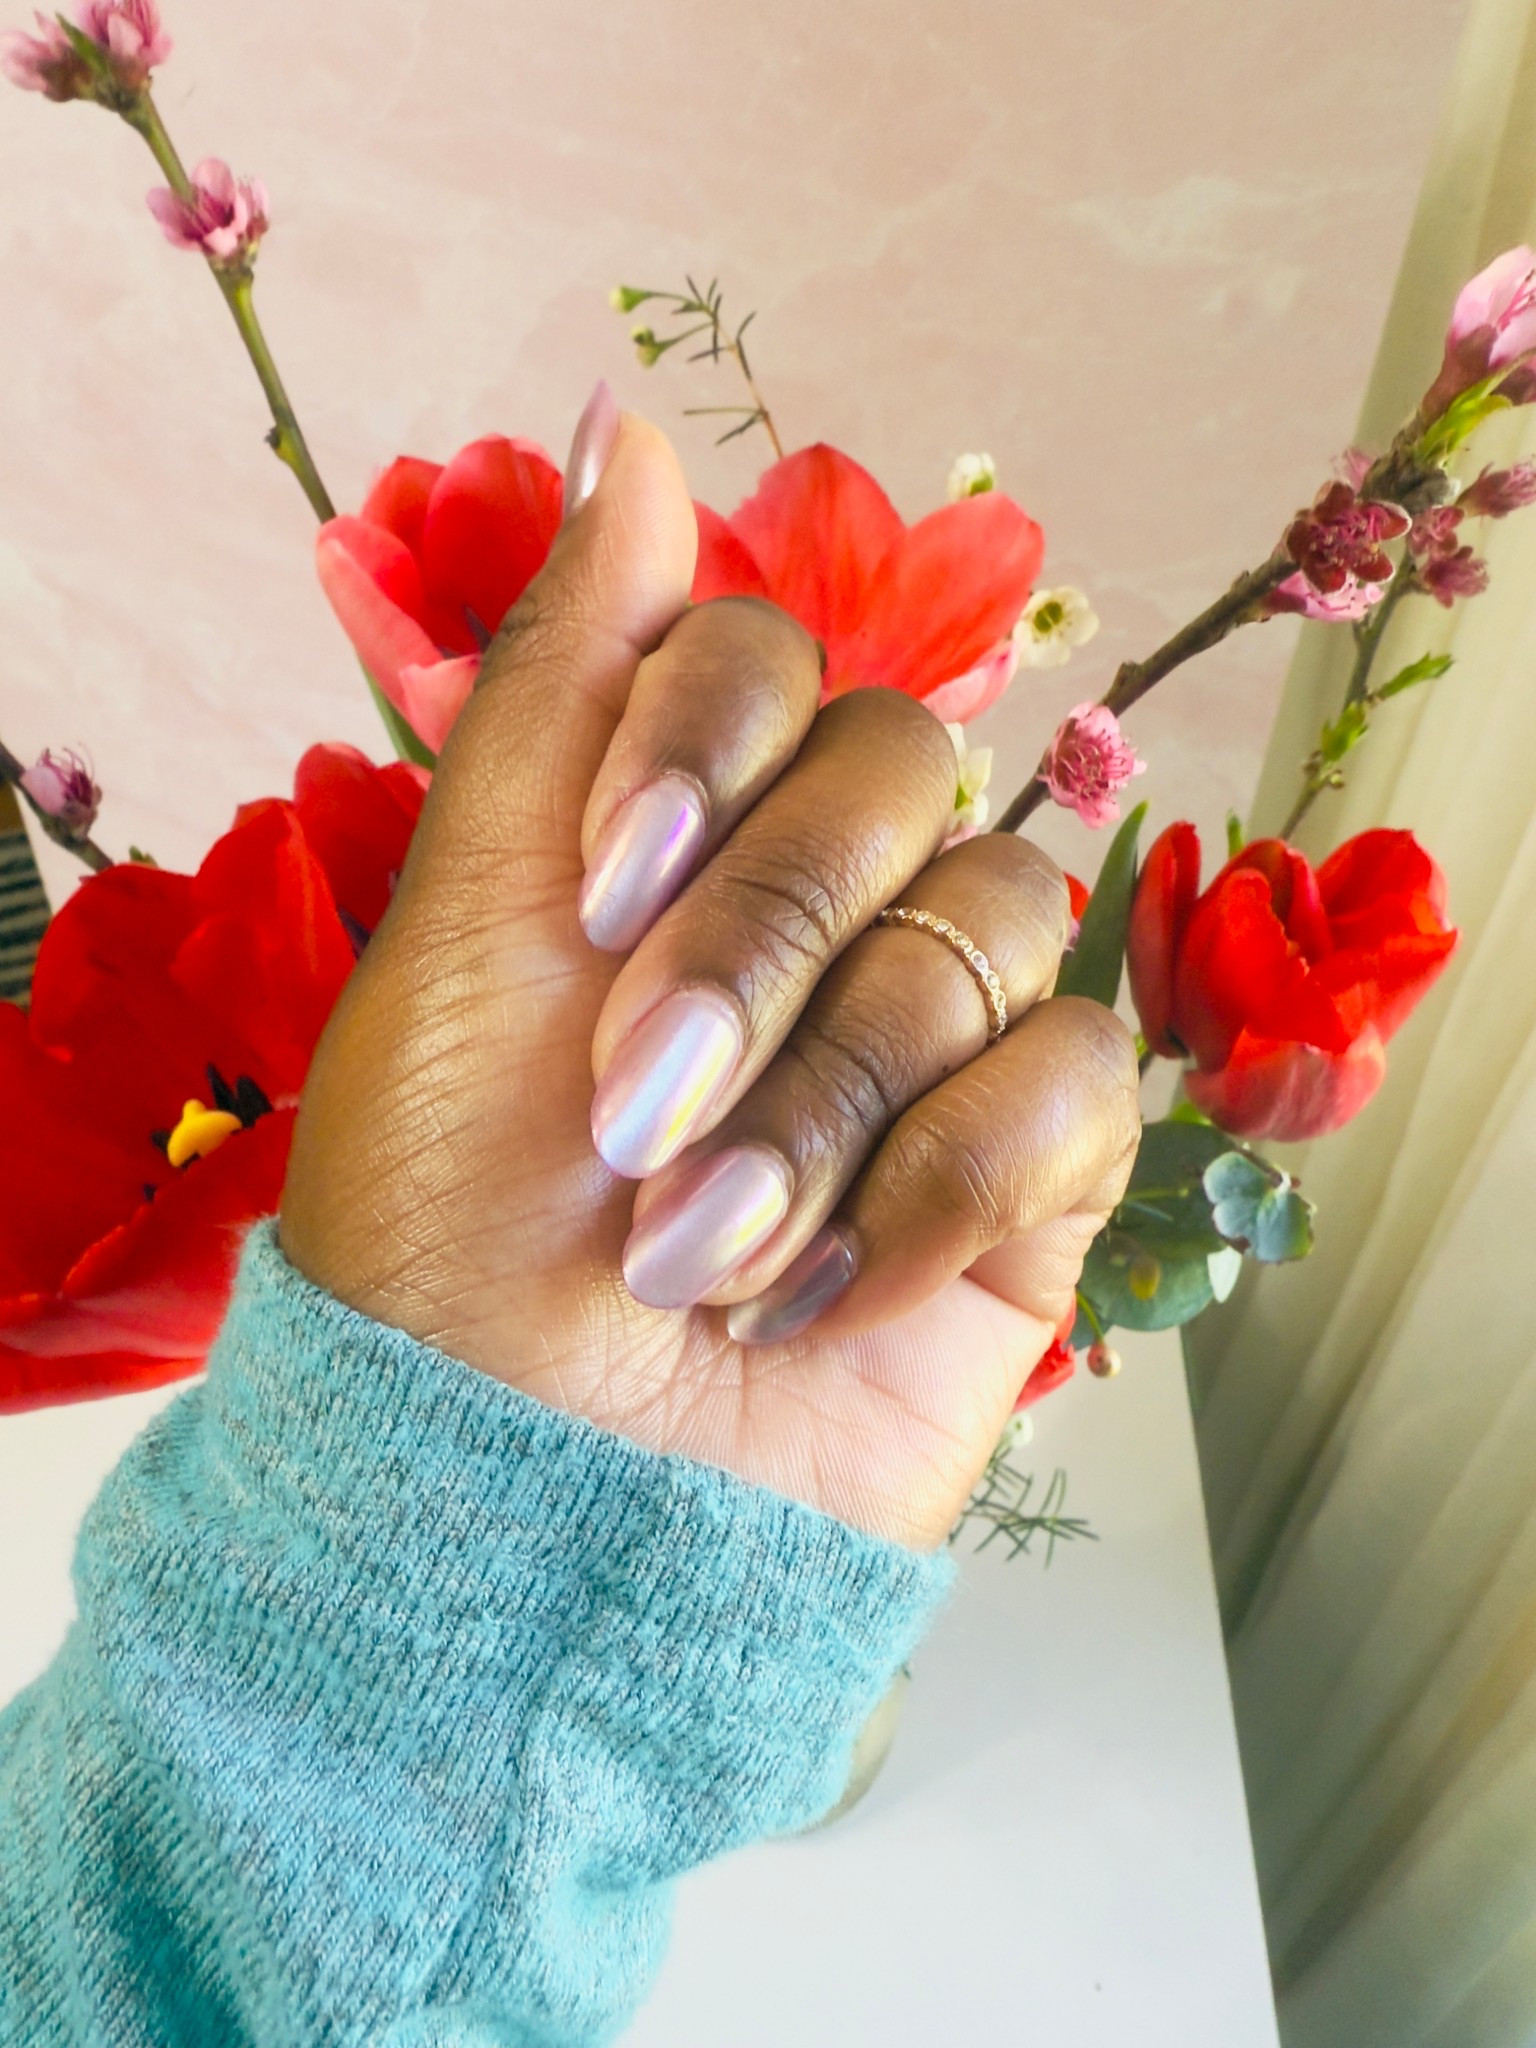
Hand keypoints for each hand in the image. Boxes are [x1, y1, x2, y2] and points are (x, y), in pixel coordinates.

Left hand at [279, 406, 1140, 1548]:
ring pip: (999, 918)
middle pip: (906, 769)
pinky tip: (822, 1292)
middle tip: (633, 1115)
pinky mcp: (1034, 1169)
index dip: (711, 740)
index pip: (774, 652)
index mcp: (681, 834)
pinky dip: (939, 1186)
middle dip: (761, 946)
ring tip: (704, 1247)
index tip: (607, 889)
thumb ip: (559, 684)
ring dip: (831, 1094)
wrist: (524, 1499)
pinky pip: (1077, 1076)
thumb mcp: (461, 934)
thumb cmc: (450, 1228)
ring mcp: (941, 1032)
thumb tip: (631, 428)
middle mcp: (824, 905)